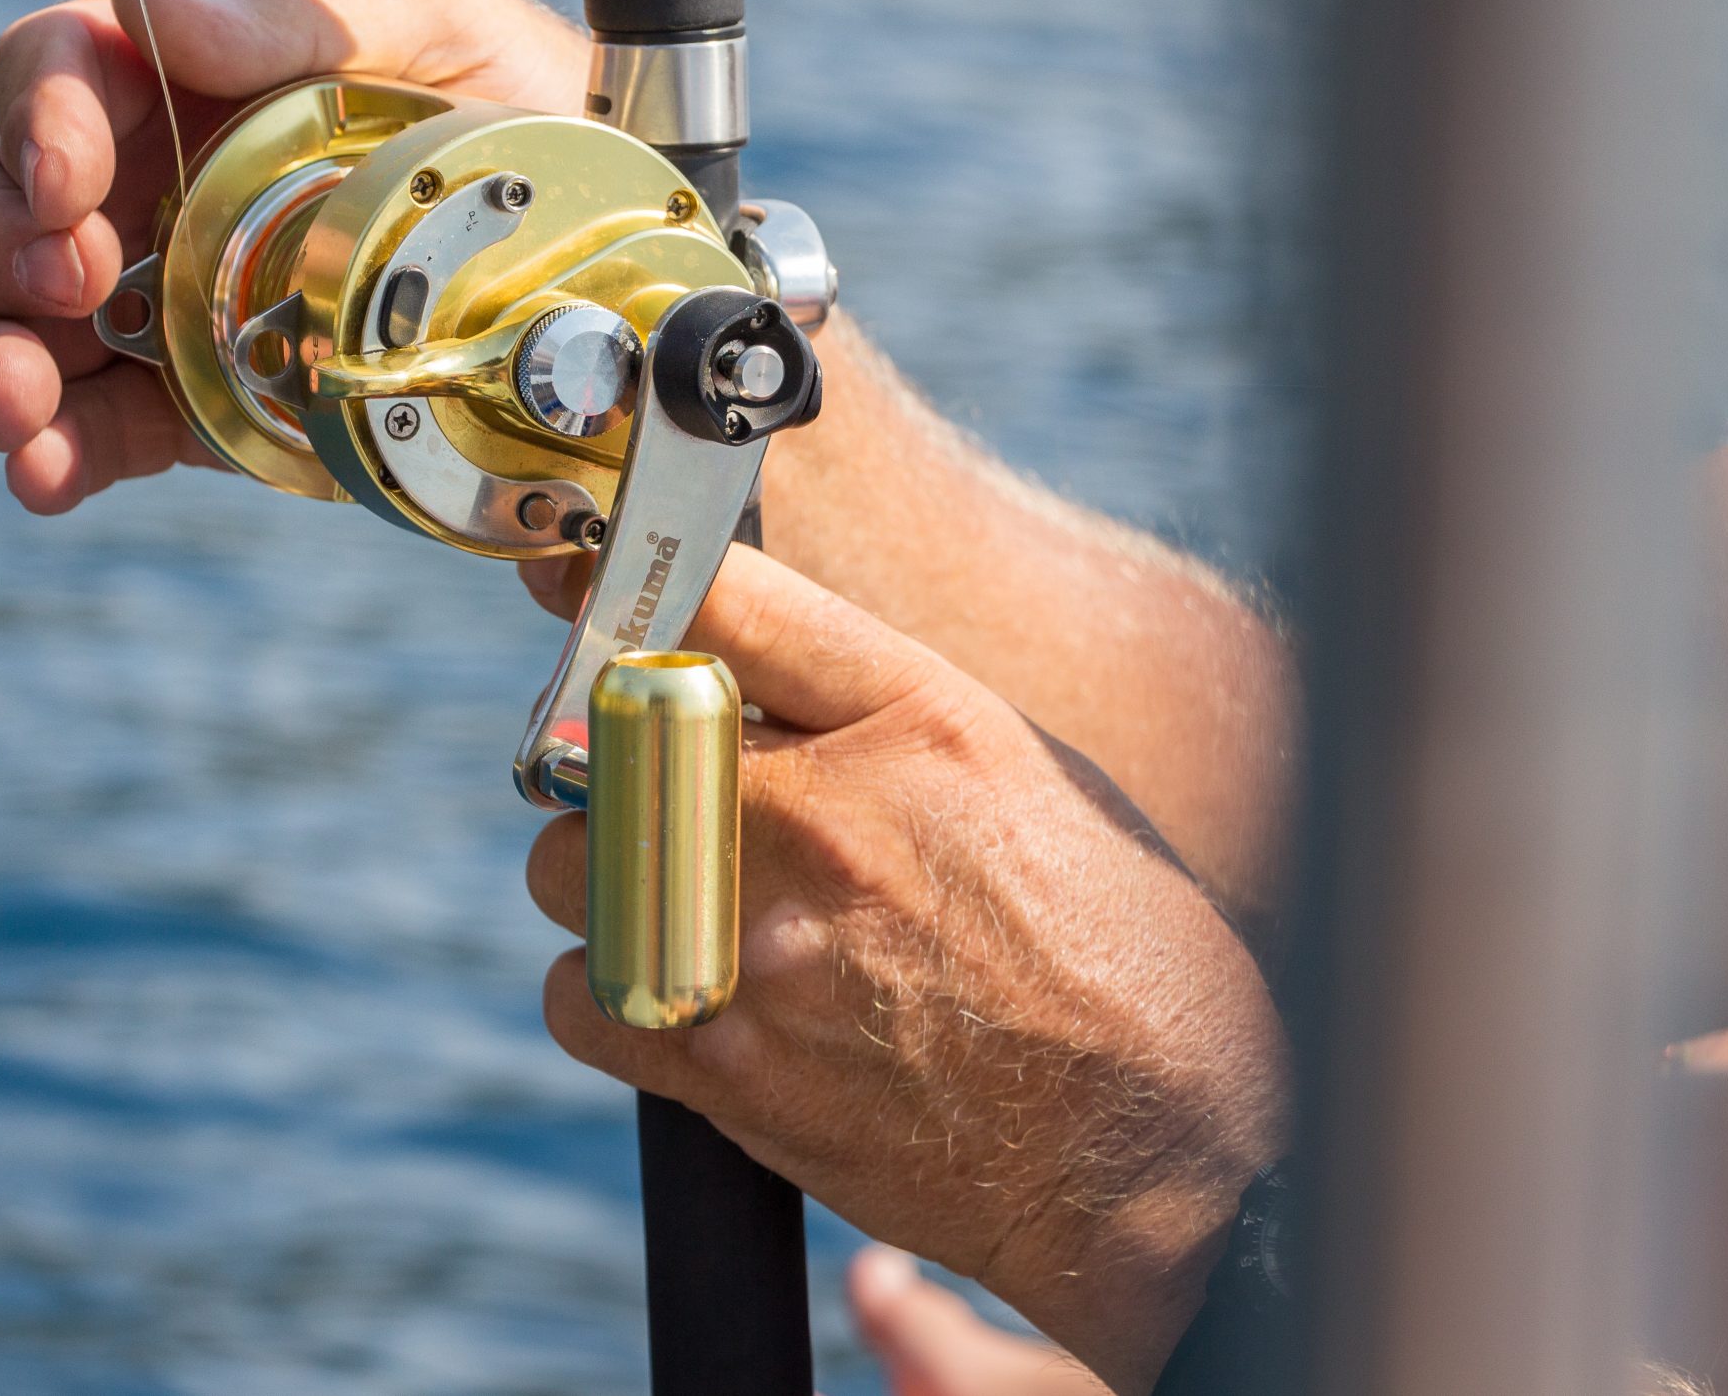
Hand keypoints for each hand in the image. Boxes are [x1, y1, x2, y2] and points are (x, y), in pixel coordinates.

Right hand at [0, 0, 589, 512]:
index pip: (47, 73)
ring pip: (9, 326)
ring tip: (21, 414)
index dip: (32, 120)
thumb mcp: (425, 22)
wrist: (586, 240)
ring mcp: (146, 300)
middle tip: (63, 282)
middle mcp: (135, 184)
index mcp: (175, 76)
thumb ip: (290, 16)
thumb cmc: (503, 95)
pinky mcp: (184, 405)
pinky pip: (90, 430)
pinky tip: (49, 475)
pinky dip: (56, 455)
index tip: (69, 180)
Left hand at [519, 547, 1287, 1392]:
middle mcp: (830, 814)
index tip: (578, 581)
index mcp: (918, 720)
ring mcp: (765, 942)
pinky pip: (579, 992)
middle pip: (617, 729)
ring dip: (606, 873)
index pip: (724, 597)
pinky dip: (606, 989)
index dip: (624, 578)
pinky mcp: (725, 1063)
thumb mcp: (1017, 768)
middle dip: (621, 756)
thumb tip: (727, 648)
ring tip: (688, 903)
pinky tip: (675, 989)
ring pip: (574, 861)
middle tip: (669, 794)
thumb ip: (868, 704)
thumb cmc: (1108, 948)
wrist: (1152, 1150)